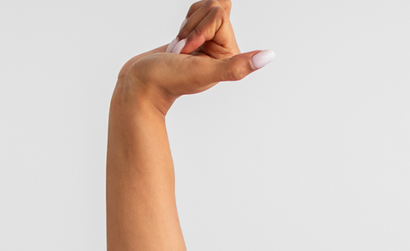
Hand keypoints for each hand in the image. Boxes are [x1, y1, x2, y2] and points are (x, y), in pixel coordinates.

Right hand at [117, 1, 271, 110]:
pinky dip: (183, 25)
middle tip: (184, 50)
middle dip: (193, 24)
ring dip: (185, 26)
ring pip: (204, 7)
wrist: (140, 83)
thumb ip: (236, 66)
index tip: (189, 52)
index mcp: (229, 55)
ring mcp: (209, 41)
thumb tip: (269, 56)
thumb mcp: (204, 71)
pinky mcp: (196, 36)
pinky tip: (178, 44)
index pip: (220, 14)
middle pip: (215, 6)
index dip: (200, 29)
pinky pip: (196, 13)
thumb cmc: (167, 80)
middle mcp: (222, 48)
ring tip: (178, 50)